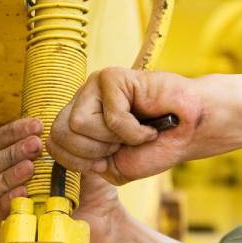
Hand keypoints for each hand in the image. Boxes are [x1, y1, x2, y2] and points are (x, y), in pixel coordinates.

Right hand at [0, 118, 124, 242]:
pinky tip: (24, 192)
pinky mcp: (10, 229)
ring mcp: (2, 208)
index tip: (37, 126)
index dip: (11, 132)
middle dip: (8, 153)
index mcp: (11, 162)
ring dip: (5, 175)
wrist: (104, 219)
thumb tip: (45, 120)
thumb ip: (55, 139)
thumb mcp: (74, 155)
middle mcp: (1, 184)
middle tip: (35, 146)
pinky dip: (6, 200)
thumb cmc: (89, 185)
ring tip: (30, 167)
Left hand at [47, 67, 203, 183]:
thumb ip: (81, 162)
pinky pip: (110, 116)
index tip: (104, 161)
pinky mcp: (112, 77)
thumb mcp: (111, 166)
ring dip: (112, 138)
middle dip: (91, 151)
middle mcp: (81, 100)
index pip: (52, 143)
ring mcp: (94, 86)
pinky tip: (148, 123)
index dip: (76, 161)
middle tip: (119, 146)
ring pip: (78, 123)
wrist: (192, 132)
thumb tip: (50, 148)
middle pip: (59, 133)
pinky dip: (133, 130)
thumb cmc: (153, 147)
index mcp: (76, 121)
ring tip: (135, 131)